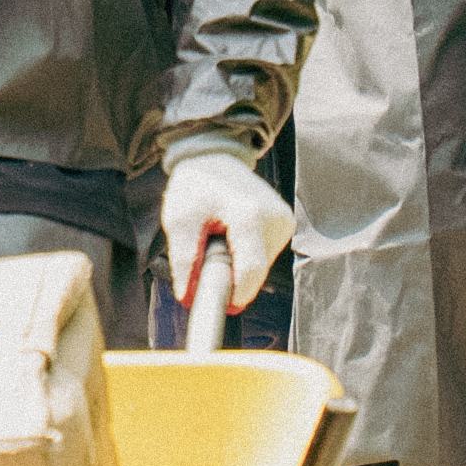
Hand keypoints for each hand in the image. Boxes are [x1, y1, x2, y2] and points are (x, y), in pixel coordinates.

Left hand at [164, 144, 296, 315]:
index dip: (236, 294)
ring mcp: (284, 222)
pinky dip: (245, 253)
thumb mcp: (179, 221)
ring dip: (237, 263)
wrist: (214, 158)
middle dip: (230, 275)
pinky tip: (233, 235)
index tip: (223, 307)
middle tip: (207, 254)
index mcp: (250, 215)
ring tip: (220, 236)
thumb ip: (184, 259)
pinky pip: (263, 255)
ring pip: (260, 266)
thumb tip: (188, 297)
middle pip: (255, 272)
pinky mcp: (285, 225)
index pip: (251, 270)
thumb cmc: (196, 187)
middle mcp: (275, 218)